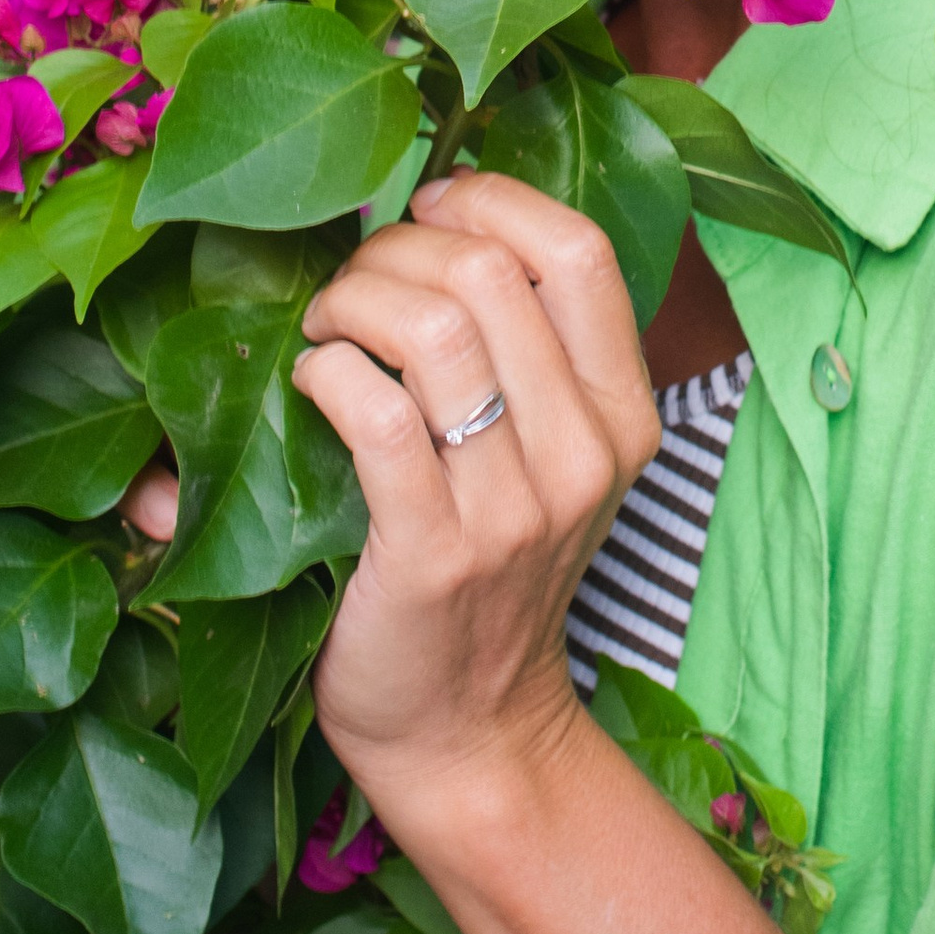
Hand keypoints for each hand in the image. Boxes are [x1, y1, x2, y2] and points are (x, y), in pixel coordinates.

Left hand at [288, 172, 662, 825]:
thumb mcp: (548, 460)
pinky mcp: (435, 553)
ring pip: (432, 329)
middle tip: (351, 288)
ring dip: (352, 304)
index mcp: (622, 412)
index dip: (492, 200)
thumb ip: (517, 350)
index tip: (428, 207)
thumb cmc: (491, 576)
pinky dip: (326, 374)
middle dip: (394, 250)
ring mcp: (516, 508)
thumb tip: (414, 212)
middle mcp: (584, 453)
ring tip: (326, 333)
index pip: (578, 250)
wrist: (468, 733)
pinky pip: (375, 414)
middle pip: (488, 272)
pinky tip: (311, 386)